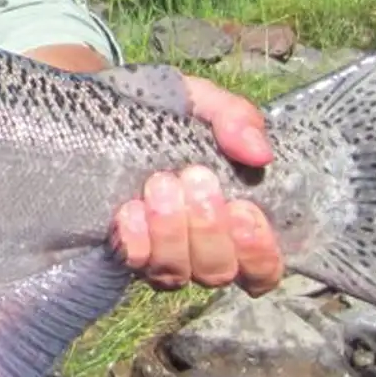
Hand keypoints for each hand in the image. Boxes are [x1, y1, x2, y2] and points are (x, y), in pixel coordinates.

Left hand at [112, 74, 283, 296]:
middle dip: (208, 228)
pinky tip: (130, 210)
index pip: (264, 268)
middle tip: (195, 177)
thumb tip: (260, 154)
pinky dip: (136, 240)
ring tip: (161, 184)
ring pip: (176, 273)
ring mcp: (162, 255)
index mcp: (236, 222)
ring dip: (171, 231)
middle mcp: (202, 250)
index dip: (258, 250)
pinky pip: (134, 263)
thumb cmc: (172, 114)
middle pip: (217, 271)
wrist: (112, 107)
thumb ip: (237, 120)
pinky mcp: (125, 250)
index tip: (242, 208)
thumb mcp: (207, 104)